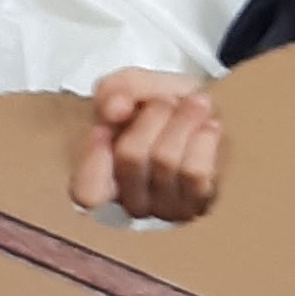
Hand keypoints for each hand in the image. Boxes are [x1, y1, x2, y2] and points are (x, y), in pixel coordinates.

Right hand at [73, 69, 221, 223]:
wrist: (204, 109)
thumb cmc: (160, 106)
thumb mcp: (129, 87)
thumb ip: (114, 91)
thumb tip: (115, 110)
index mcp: (100, 178)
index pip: (86, 191)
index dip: (94, 160)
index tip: (105, 127)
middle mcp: (130, 200)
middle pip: (130, 156)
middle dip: (153, 114)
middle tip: (167, 100)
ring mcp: (164, 208)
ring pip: (165, 160)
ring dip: (182, 121)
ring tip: (193, 106)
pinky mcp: (198, 204)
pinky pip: (196, 171)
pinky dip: (203, 139)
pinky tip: (207, 127)